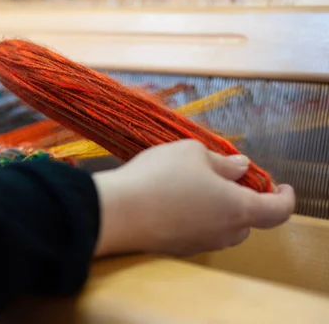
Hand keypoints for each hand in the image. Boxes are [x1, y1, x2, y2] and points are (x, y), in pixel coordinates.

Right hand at [93, 139, 294, 257]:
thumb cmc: (159, 177)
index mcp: (238, 208)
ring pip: (222, 228)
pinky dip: (196, 217)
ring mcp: (200, 244)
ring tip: (197, 187)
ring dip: (219, 209)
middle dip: (245, 199)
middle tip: (229, 178)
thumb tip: (239, 168)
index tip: (281, 186)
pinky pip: (197, 232)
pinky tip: (174, 200)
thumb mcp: (192, 152)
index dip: (285, 197)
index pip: (278, 211)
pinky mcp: (177, 248)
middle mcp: (224, 233)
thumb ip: (223, 161)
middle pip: (248, 220)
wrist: (117, 212)